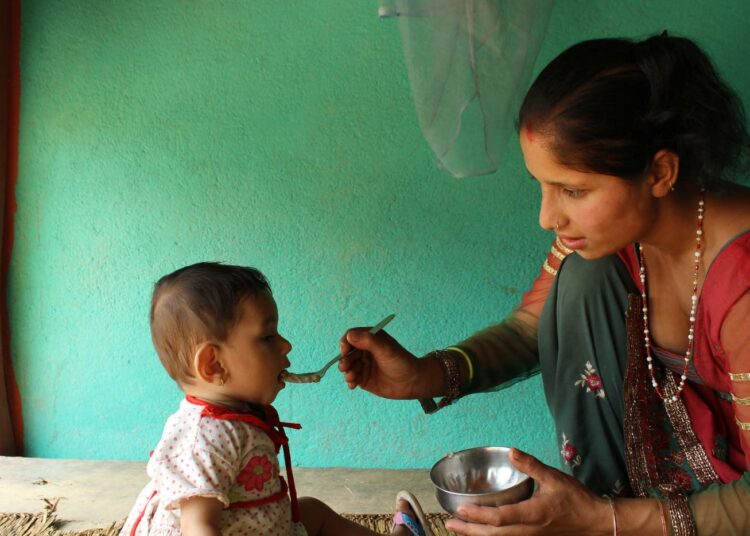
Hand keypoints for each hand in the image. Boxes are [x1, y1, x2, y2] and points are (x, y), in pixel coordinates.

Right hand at [338, 327, 431, 399]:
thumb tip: (349, 335)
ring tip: (352, 377)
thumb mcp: (386, 349)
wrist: (412, 382)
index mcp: (370, 339)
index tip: (345, 351)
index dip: (345, 343)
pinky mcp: (364, 378)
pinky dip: (349, 381)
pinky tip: (353, 385)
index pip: (351, 336)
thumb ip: (368, 341)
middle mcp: (365, 351)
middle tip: (345, 367)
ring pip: (347, 366)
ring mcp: (364, 365)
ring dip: (346, 371)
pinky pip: (351, 378)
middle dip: (344, 359)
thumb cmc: (402, 362)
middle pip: (347, 352)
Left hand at [445, 449, 610, 535]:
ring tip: (458, 528)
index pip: (500, 518)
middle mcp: (528, 530)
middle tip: (450, 523)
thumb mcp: (554, 478)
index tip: (460, 510)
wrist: (594, 522)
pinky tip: (480, 531)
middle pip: (493, 535)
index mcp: (533, 515)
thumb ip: (531, 465)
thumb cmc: (576, 499)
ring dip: (477, 535)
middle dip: (470, 530)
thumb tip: (512, 452)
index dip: (479, 516)